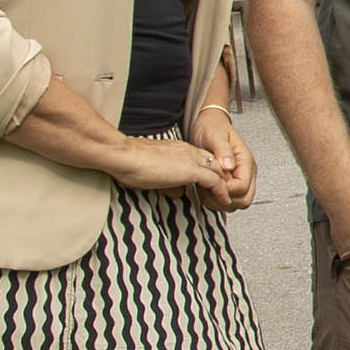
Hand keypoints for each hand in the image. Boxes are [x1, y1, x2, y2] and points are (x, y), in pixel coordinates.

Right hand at [112, 131, 226, 196]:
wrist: (123, 155)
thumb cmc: (129, 162)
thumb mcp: (153, 170)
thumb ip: (168, 178)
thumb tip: (177, 192)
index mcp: (180, 149)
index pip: (204, 159)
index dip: (211, 172)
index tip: (212, 185)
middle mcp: (189, 151)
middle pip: (215, 164)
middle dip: (222, 178)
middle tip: (224, 193)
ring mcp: (191, 160)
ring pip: (219, 172)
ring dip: (225, 186)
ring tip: (226, 200)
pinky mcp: (191, 170)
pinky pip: (215, 182)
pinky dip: (221, 192)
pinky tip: (223, 200)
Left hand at [189, 104, 257, 211]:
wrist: (208, 123)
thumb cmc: (212, 127)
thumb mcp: (215, 135)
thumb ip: (223, 151)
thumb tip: (229, 166)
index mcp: (245, 161)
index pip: (242, 187)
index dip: (225, 190)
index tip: (211, 184)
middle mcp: (246, 171)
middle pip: (244, 199)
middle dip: (225, 199)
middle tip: (208, 190)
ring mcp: (240, 177)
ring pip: (238, 202)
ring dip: (220, 201)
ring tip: (206, 189)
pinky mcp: (231, 181)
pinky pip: (230, 199)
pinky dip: (217, 199)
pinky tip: (206, 189)